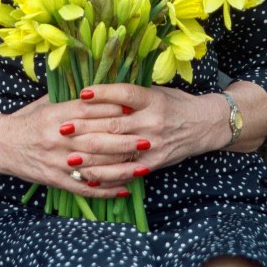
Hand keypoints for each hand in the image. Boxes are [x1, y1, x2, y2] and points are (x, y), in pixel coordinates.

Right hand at [0, 93, 140, 198]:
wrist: (2, 143)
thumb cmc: (28, 118)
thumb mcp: (48, 102)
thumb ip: (73, 99)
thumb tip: (102, 89)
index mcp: (58, 114)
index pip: (91, 111)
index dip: (114, 111)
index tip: (135, 111)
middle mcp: (59, 137)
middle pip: (97, 139)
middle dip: (125, 141)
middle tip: (148, 139)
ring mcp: (57, 160)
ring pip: (95, 165)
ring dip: (121, 167)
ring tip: (142, 166)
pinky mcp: (55, 179)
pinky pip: (84, 187)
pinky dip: (105, 190)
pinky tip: (123, 190)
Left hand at [52, 84, 224, 186]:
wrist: (204, 125)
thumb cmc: (175, 103)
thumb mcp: (156, 91)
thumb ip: (130, 94)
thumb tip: (97, 91)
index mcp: (152, 99)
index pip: (125, 95)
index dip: (103, 94)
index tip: (82, 93)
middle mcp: (153, 121)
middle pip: (115, 125)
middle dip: (86, 128)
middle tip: (63, 129)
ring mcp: (153, 144)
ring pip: (118, 151)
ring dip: (91, 155)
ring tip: (69, 156)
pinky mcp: (154, 162)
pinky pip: (127, 171)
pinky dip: (107, 175)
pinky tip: (89, 175)